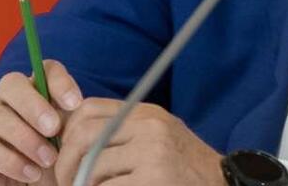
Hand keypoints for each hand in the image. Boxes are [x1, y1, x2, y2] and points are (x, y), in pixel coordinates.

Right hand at [0, 60, 83, 184]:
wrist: (23, 185)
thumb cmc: (47, 156)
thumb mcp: (64, 138)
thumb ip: (70, 120)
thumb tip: (81, 110)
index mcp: (33, 90)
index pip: (44, 69)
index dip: (59, 82)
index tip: (76, 103)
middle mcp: (5, 98)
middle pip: (12, 84)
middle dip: (34, 106)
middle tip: (54, 129)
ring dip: (26, 139)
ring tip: (48, 159)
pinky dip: (12, 162)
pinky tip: (31, 173)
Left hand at [53, 98, 222, 185]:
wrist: (223, 184)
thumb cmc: (185, 169)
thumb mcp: (158, 137)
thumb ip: (125, 133)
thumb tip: (73, 139)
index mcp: (146, 113)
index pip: (88, 110)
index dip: (67, 133)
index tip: (64, 156)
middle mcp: (149, 126)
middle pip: (83, 136)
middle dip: (66, 164)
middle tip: (65, 184)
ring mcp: (152, 153)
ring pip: (92, 168)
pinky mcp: (153, 179)